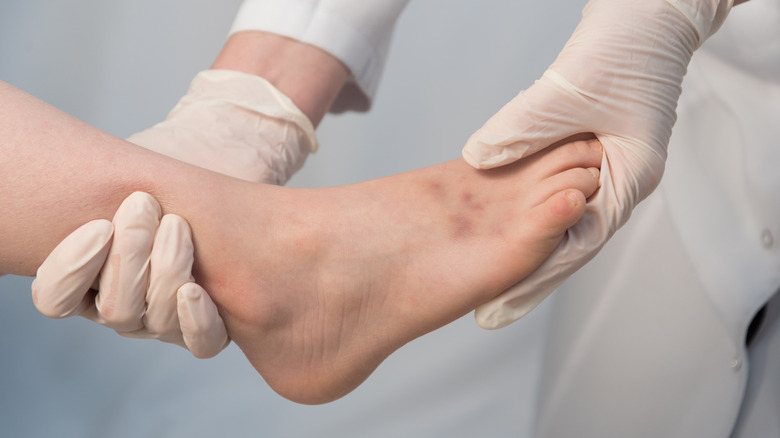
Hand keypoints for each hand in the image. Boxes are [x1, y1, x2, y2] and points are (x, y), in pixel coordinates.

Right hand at [33, 193, 228, 357]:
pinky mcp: (209, 327)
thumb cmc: (166, 185)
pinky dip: (196, 320)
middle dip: (128, 255)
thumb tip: (67, 175)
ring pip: (156, 320)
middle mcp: (124, 308)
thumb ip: (96, 189)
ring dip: (166, 269)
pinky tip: (194, 289)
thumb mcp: (125, 180)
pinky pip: (201, 343)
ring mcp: (166, 322)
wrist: (223, 193)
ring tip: (176, 225)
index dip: (71, 270)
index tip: (100, 226)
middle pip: (114, 308)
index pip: (56, 300)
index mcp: (87, 281)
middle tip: (143, 205)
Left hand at [461, 0, 732, 328]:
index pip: (578, 242)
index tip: (501, 304)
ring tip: (493, 278)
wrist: (648, 13)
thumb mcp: (567, 90)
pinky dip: (533, 209)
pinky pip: (556, 189)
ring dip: (531, 246)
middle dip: (531, 274)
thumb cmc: (628, 45)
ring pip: (564, 218)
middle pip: (570, 240)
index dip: (537, 277)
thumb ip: (522, 129)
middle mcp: (619, 178)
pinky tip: (504, 223)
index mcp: (630, 175)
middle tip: (490, 306)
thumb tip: (478, 160)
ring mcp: (607, 166)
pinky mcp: (590, 149)